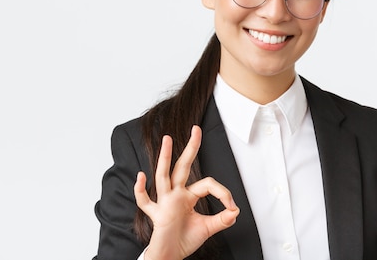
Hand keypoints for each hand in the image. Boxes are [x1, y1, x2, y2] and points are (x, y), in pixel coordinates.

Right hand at [134, 125, 239, 259]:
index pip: (207, 184)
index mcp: (188, 195)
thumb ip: (222, 219)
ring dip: (165, 157)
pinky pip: (145, 201)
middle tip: (196, 129)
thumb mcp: (208, 228)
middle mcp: (175, 194)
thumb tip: (235, 211)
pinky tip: (140, 176)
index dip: (222, 193)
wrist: (171, 255)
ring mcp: (165, 202)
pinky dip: (140, 190)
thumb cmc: (185, 239)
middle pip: (183, 166)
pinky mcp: (157, 214)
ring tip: (167, 139)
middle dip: (190, 148)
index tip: (232, 207)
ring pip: (163, 175)